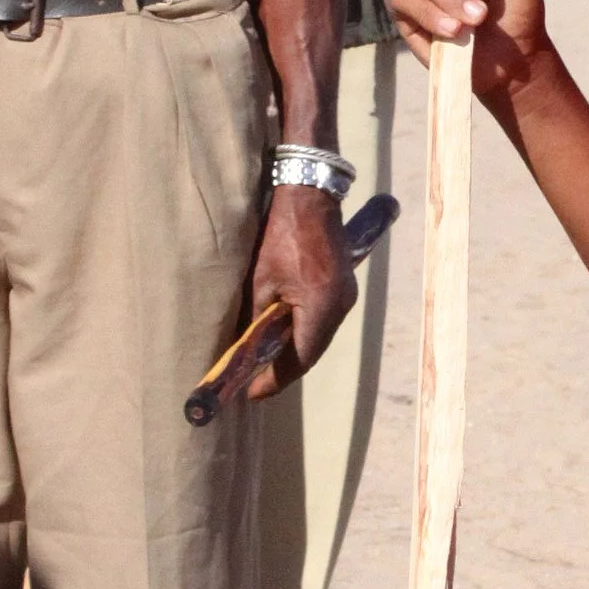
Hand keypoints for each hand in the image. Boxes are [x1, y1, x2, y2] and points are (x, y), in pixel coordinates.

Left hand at [243, 183, 354, 400]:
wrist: (310, 194)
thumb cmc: (279, 234)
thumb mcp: (259, 279)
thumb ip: (255, 318)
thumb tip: (243, 347)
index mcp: (321, 307)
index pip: (298, 360)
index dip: (273, 381)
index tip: (250, 394)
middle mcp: (340, 306)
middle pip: (311, 352)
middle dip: (282, 369)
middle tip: (253, 382)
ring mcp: (346, 296)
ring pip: (317, 338)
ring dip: (293, 351)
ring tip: (264, 361)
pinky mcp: (342, 286)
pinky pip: (322, 320)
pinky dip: (302, 332)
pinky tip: (282, 333)